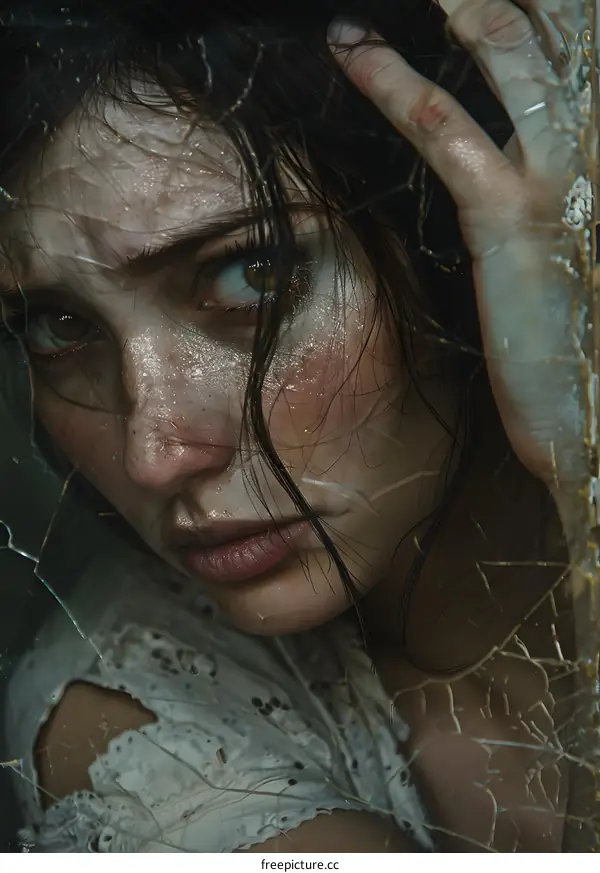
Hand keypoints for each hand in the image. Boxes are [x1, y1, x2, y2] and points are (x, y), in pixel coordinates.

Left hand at [328, 1, 592, 502]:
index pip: (584, 45)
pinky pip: (439, 125)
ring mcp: (566, 172)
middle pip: (563, 24)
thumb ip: (561, 175)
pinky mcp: (508, 215)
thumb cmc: (588, 330)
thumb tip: (524, 135)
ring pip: (507, 49)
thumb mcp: (583, 233)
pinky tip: (349, 46)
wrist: (596, 410)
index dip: (553, 8)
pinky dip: (388, 78)